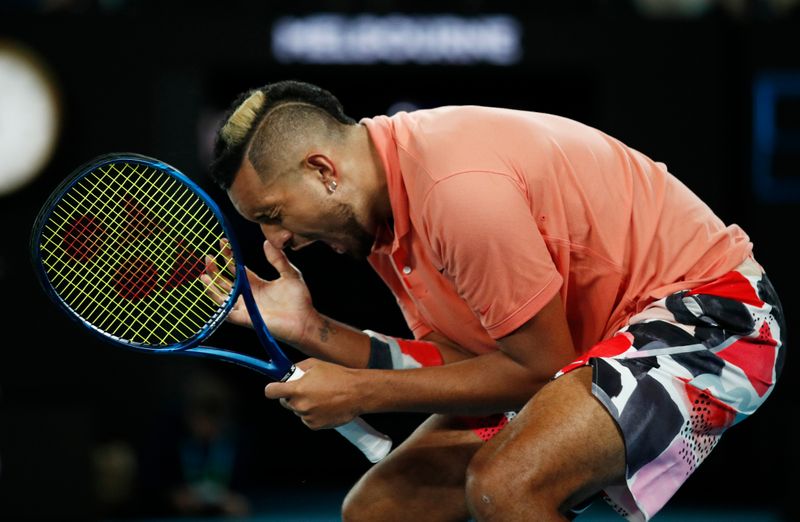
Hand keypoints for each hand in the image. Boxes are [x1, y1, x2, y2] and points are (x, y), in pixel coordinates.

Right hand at [200, 239, 316, 345]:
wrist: (305, 321)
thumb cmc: (299, 300)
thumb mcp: (290, 274)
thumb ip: (278, 259)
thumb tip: (267, 243)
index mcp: (257, 283)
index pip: (237, 268)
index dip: (229, 257)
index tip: (222, 243)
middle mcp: (248, 294)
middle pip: (226, 281)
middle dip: (216, 269)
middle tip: (207, 257)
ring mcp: (246, 307)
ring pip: (222, 296)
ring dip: (212, 286)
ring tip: (203, 274)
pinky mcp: (246, 318)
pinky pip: (228, 312)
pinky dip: (220, 305)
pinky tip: (213, 296)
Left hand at [264, 359, 363, 429]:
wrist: (357, 393)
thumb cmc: (338, 377)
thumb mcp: (315, 364)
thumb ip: (297, 368)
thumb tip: (288, 372)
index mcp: (297, 389)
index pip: (271, 392)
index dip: (272, 389)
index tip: (274, 388)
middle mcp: (300, 404)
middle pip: (285, 402)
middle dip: (292, 396)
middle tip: (307, 389)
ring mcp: (307, 416)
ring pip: (297, 411)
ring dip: (304, 405)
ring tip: (321, 397)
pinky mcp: (315, 425)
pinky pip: (307, 419)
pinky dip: (313, 414)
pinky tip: (324, 406)